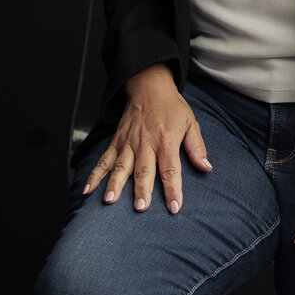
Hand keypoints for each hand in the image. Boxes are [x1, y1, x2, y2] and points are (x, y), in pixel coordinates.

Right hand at [82, 63, 212, 213]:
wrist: (149, 87)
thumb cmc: (172, 107)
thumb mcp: (191, 124)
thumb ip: (197, 147)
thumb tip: (206, 168)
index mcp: (166, 140)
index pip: (171, 169)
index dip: (172, 189)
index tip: (174, 207)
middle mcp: (145, 143)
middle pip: (144, 170)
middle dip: (141, 190)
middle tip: (140, 207)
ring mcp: (128, 143)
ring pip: (121, 166)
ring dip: (115, 184)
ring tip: (110, 201)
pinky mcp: (116, 142)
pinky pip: (104, 160)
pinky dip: (95, 175)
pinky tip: (88, 189)